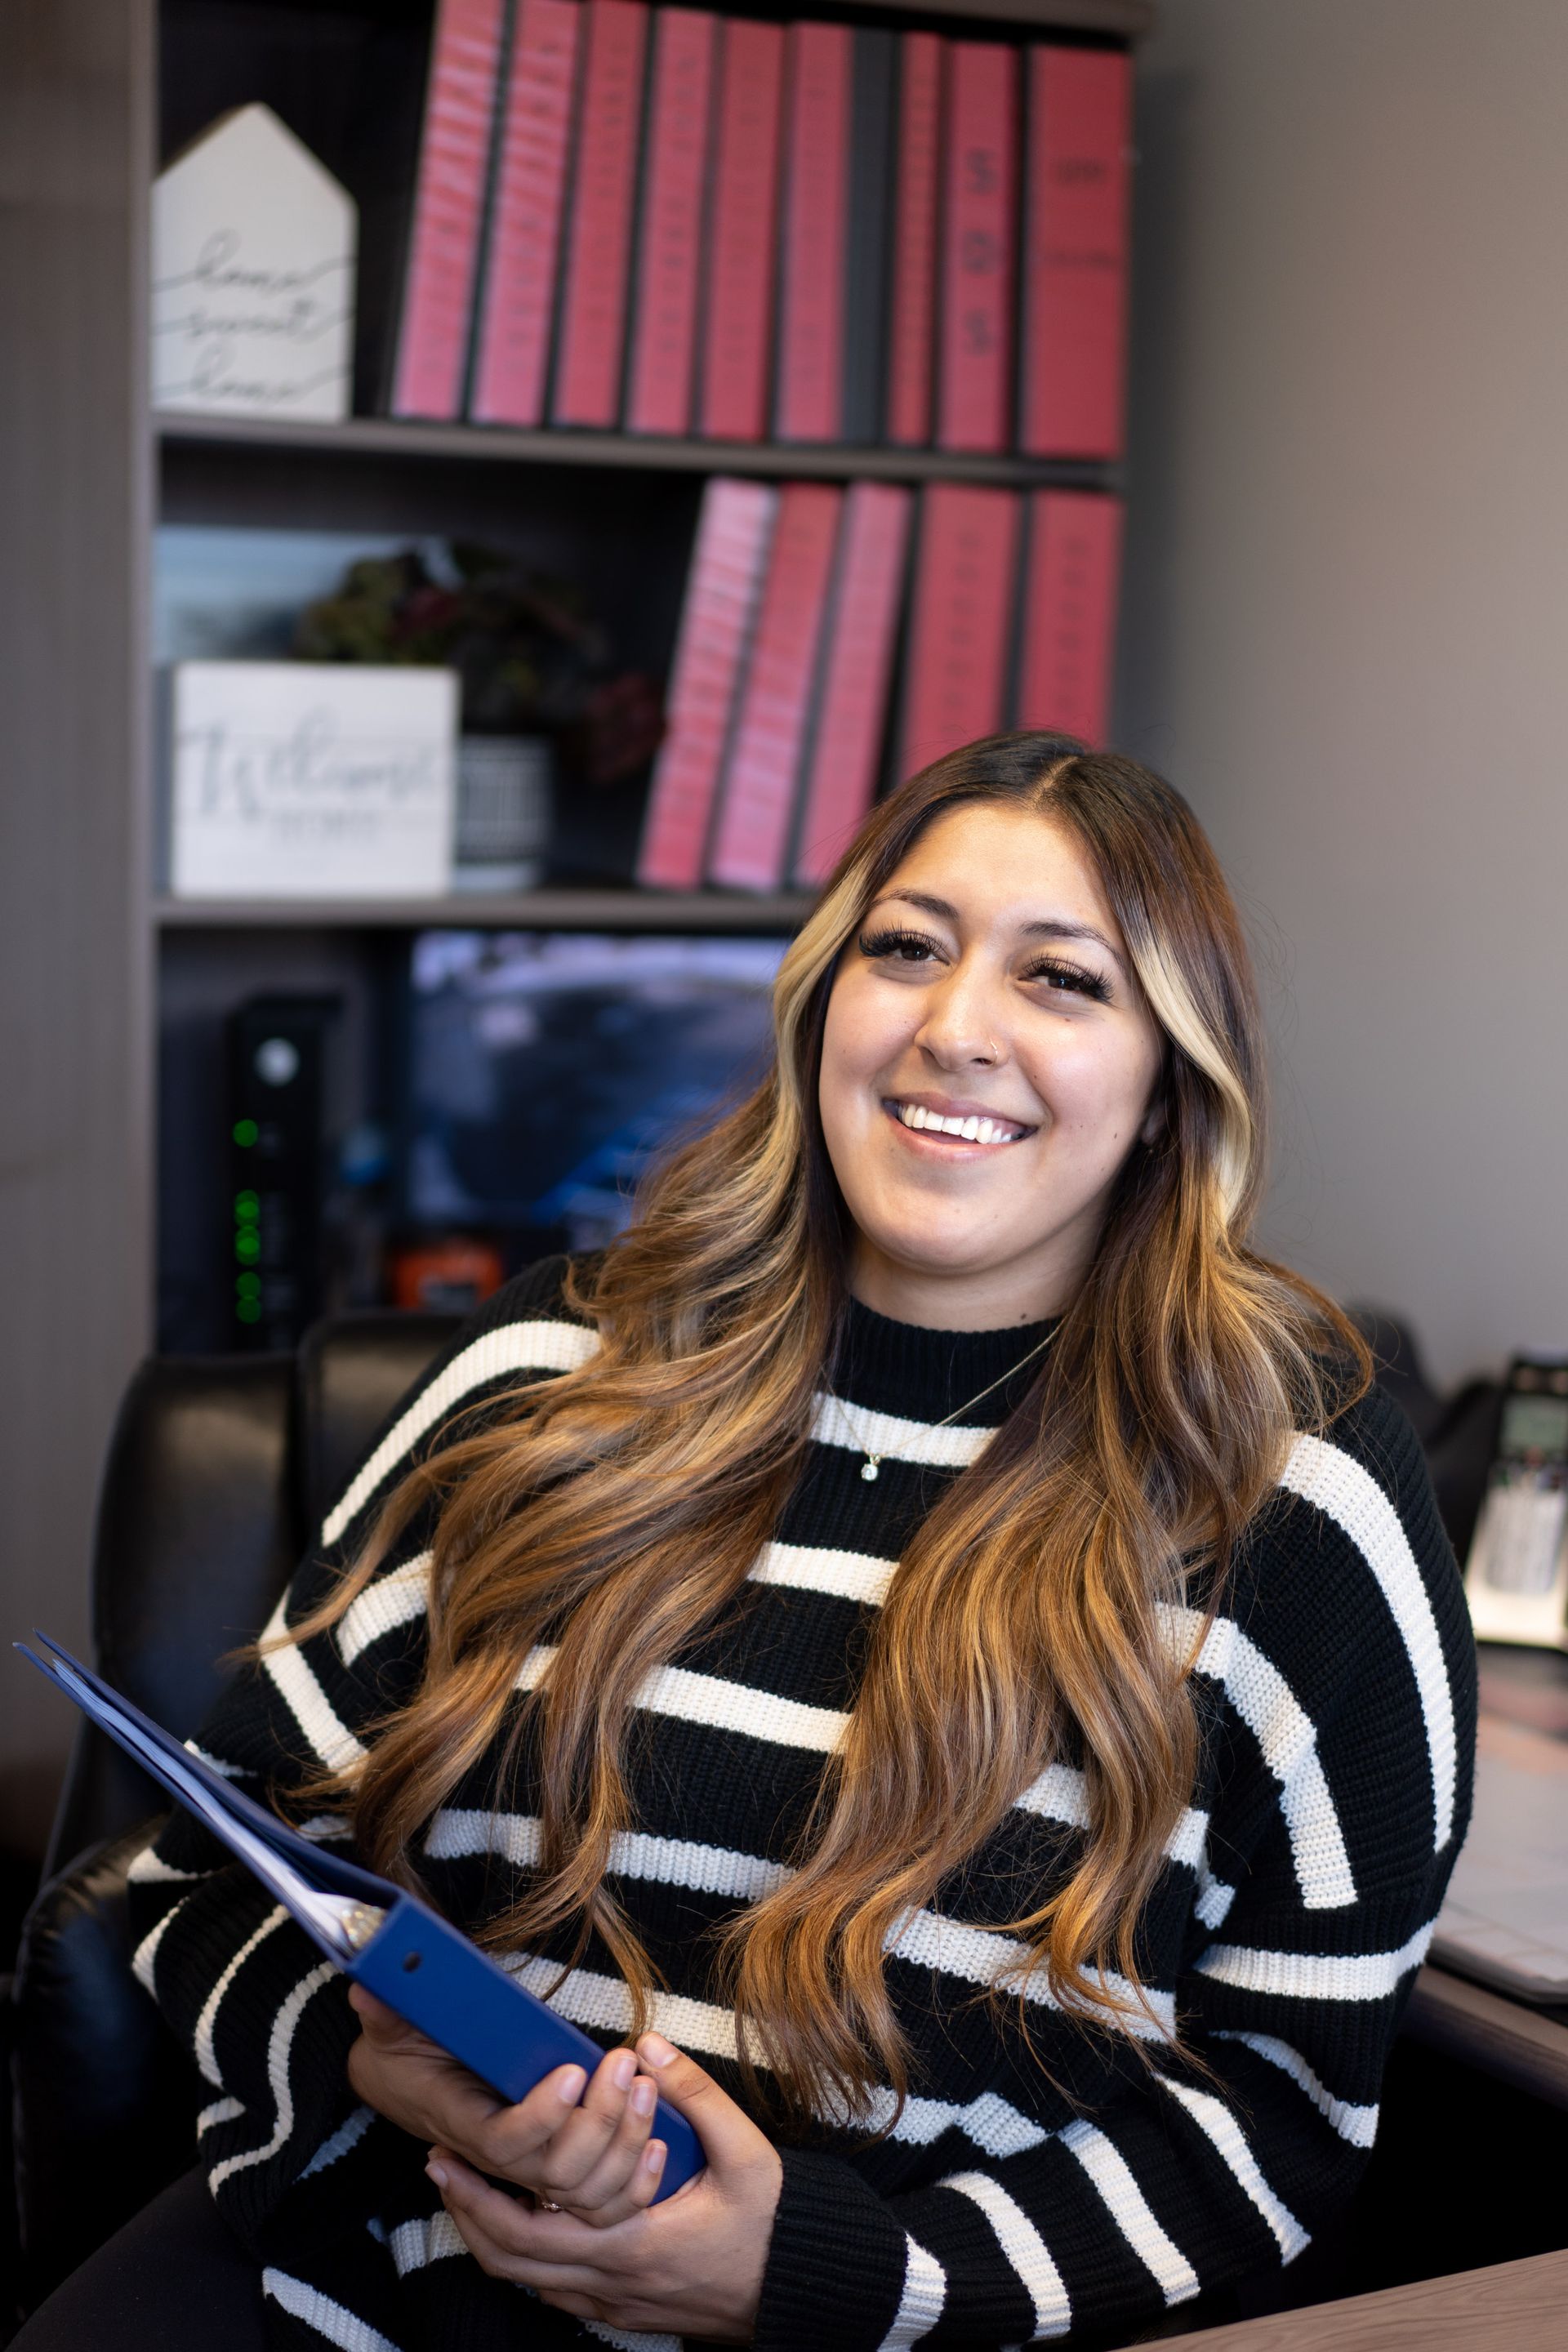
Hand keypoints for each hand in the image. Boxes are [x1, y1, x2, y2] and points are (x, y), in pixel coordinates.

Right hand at [345, 1987, 667, 2224]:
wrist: (408, 2079)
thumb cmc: (407, 2046)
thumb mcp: (391, 2023)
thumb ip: (385, 2008)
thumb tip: (369, 1984)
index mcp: (463, 2123)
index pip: (504, 2145)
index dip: (540, 2118)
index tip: (572, 2071)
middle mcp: (498, 2158)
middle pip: (556, 2172)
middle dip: (599, 2122)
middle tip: (625, 2066)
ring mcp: (529, 2169)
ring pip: (585, 2192)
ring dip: (623, 2145)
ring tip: (646, 2087)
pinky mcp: (555, 2170)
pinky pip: (601, 2203)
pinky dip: (634, 2183)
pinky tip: (660, 2141)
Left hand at [428, 2030, 783, 2342]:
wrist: (798, 2288)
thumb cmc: (771, 2223)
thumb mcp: (744, 2151)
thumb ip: (694, 2095)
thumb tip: (645, 2046)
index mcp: (629, 2242)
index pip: (525, 2229)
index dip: (478, 2195)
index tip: (449, 2152)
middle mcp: (609, 2281)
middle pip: (509, 2260)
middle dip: (466, 2211)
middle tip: (440, 2167)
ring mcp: (613, 2302)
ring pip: (527, 2281)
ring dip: (491, 2236)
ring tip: (469, 2189)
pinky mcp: (623, 2310)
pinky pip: (555, 2291)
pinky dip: (526, 2259)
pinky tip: (524, 2221)